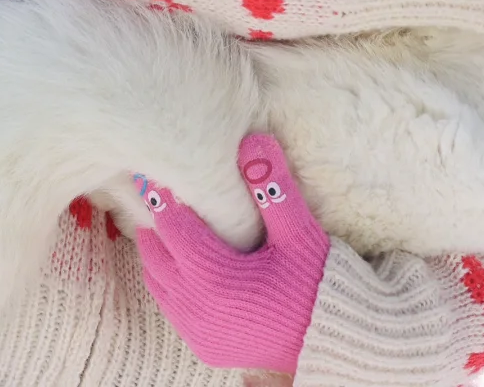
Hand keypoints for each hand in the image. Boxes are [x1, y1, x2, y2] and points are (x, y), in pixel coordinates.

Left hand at [134, 133, 329, 373]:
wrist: (330, 339)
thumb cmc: (315, 282)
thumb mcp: (297, 231)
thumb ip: (272, 186)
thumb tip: (253, 139)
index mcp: (215, 277)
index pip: (172, 226)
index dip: (161, 195)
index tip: (153, 170)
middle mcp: (197, 308)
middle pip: (156, 252)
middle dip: (153, 220)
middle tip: (153, 188)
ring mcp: (198, 331)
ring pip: (158, 281)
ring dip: (157, 250)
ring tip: (162, 218)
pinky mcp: (205, 345)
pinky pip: (171, 306)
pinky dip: (167, 279)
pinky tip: (179, 258)